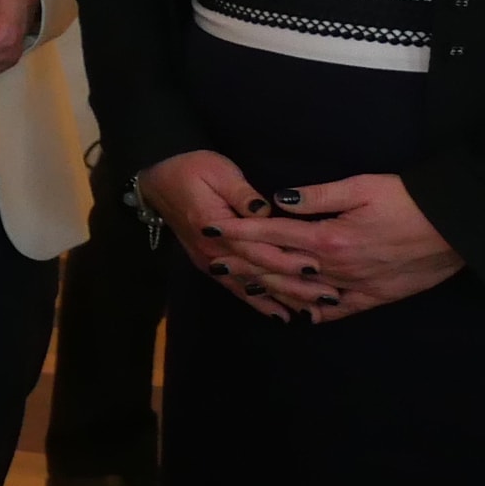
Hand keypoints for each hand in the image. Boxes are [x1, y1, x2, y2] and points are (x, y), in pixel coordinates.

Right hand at [139, 150, 309, 322]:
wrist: (157, 183)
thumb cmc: (191, 169)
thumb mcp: (218, 171)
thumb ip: (242, 193)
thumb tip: (266, 211)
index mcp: (217, 227)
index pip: (258, 248)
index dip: (287, 259)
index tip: (317, 267)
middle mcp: (214, 252)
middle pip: (259, 273)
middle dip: (294, 287)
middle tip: (327, 296)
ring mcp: (211, 262)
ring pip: (251, 287)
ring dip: (281, 300)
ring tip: (312, 312)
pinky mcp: (211, 267)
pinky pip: (237, 289)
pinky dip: (259, 304)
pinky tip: (281, 316)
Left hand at [224, 173, 463, 321]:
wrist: (457, 226)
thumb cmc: (409, 199)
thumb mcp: (362, 186)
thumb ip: (318, 195)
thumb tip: (280, 200)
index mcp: (329, 238)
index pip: (273, 235)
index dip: (240, 233)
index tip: (212, 230)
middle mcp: (337, 267)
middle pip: (281, 267)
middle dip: (245, 263)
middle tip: (214, 261)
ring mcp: (356, 286)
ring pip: (304, 292)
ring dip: (272, 289)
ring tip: (245, 284)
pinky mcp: (377, 297)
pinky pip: (340, 310)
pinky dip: (317, 312)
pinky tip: (300, 314)